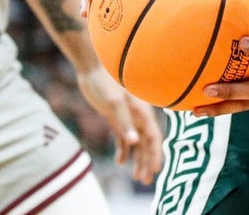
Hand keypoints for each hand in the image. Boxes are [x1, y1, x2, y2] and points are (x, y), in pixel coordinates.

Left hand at [76, 66, 163, 184]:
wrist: (92, 67)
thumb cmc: (105, 81)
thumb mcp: (113, 102)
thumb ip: (124, 122)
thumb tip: (134, 142)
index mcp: (142, 111)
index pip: (153, 137)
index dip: (155, 154)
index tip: (156, 170)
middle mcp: (138, 115)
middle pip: (146, 143)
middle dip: (147, 162)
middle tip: (146, 181)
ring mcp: (127, 116)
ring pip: (136, 142)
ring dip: (138, 159)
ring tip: (136, 177)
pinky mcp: (116, 116)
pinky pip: (123, 137)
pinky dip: (124, 150)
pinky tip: (121, 162)